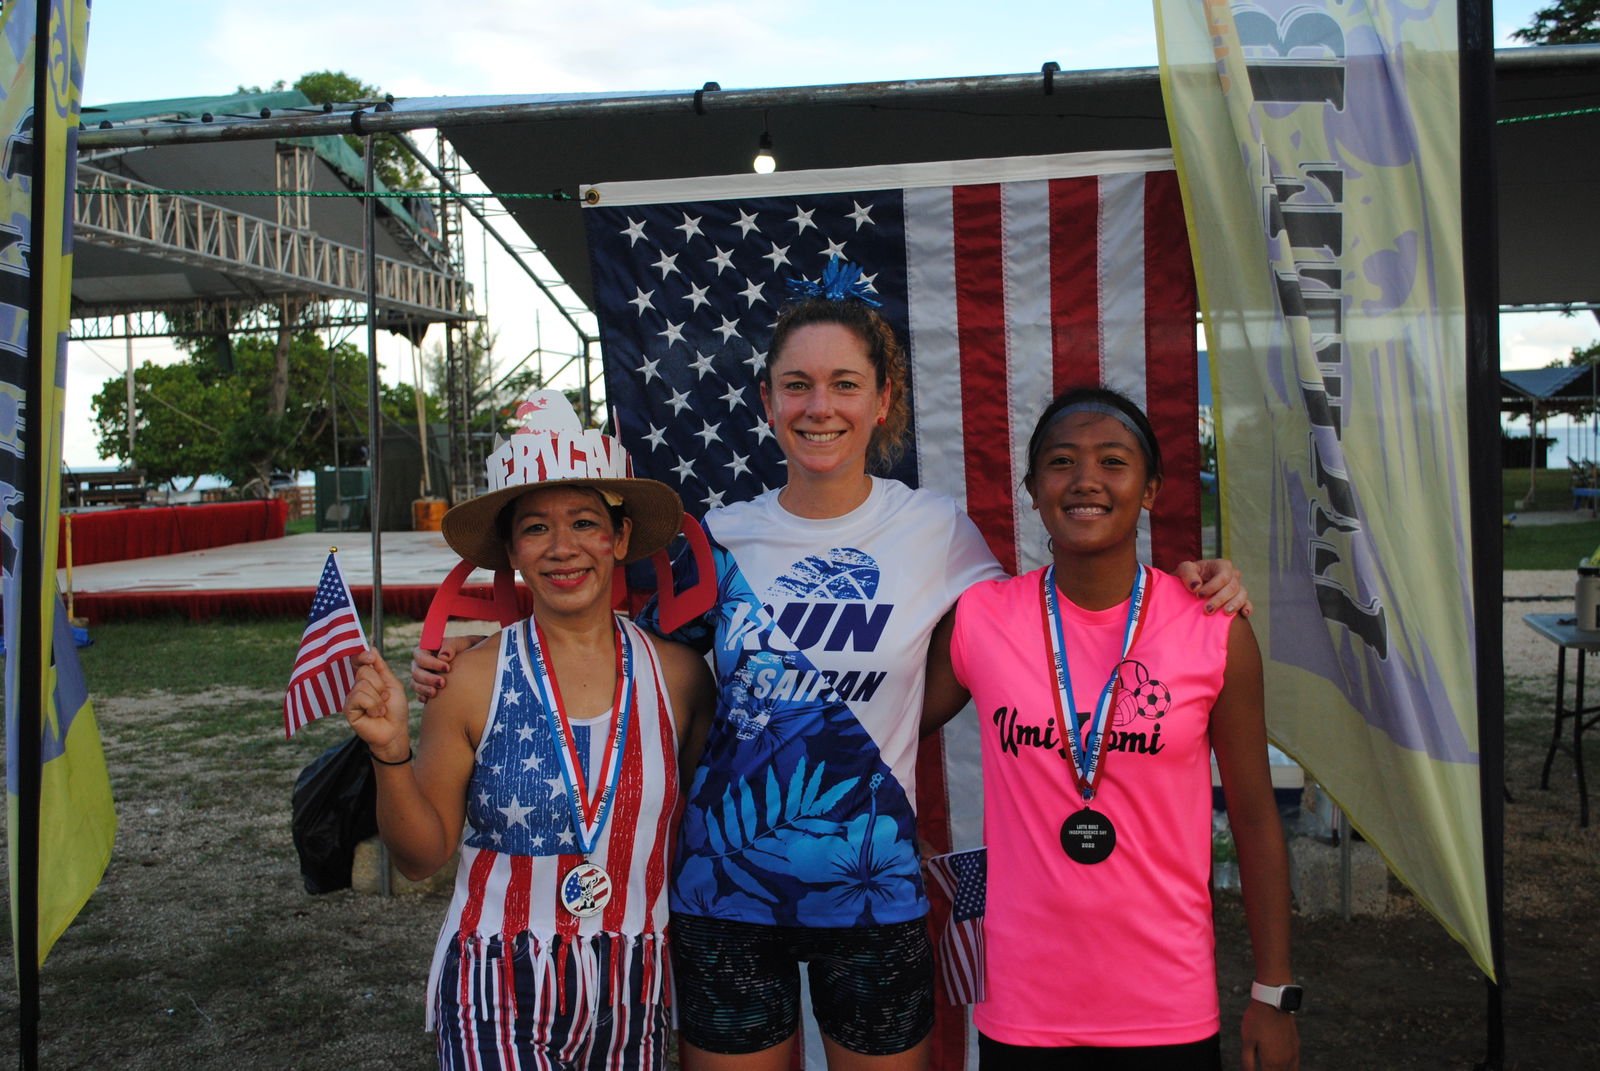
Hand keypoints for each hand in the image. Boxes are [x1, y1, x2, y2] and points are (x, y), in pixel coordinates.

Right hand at [343, 648, 410, 762]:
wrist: (395, 731)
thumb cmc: (395, 709)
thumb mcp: (392, 684)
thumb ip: (381, 667)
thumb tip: (371, 647)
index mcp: (367, 679)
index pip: (358, 662)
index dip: (362, 656)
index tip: (370, 657)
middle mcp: (356, 687)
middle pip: (364, 671)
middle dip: (380, 685)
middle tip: (385, 698)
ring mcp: (351, 698)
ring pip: (363, 684)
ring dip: (378, 698)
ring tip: (381, 709)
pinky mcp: (348, 709)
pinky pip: (359, 697)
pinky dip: (373, 705)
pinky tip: (374, 714)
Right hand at [409, 634, 481, 700]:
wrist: (472, 660)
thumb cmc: (464, 648)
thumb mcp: (460, 643)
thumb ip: (451, 646)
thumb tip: (443, 657)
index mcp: (425, 650)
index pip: (421, 657)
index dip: (432, 663)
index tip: (448, 668)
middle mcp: (420, 663)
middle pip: (416, 672)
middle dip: (428, 678)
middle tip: (443, 683)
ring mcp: (421, 676)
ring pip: (415, 684)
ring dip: (424, 689)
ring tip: (435, 693)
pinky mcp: (424, 687)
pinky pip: (418, 693)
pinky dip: (422, 696)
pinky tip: (428, 700)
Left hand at [1174, 558, 1251, 616]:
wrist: (1187, 588)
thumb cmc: (1187, 577)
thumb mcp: (1183, 570)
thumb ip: (1188, 574)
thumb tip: (1196, 586)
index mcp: (1221, 565)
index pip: (1223, 575)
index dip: (1212, 586)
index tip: (1199, 595)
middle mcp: (1232, 575)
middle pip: (1232, 587)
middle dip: (1220, 599)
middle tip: (1208, 610)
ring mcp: (1237, 588)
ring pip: (1242, 595)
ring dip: (1234, 604)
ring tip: (1226, 613)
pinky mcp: (1238, 600)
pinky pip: (1247, 603)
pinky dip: (1247, 608)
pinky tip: (1243, 614)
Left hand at [1240, 1001, 1298, 1070]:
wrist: (1273, 1001)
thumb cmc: (1257, 1020)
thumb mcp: (1247, 1041)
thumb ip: (1247, 1062)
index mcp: (1272, 1062)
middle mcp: (1285, 1062)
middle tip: (1263, 1067)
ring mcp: (1293, 1054)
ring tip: (1271, 1068)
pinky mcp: (1296, 1046)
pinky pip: (1295, 1065)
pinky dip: (1289, 1070)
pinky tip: (1282, 1067)